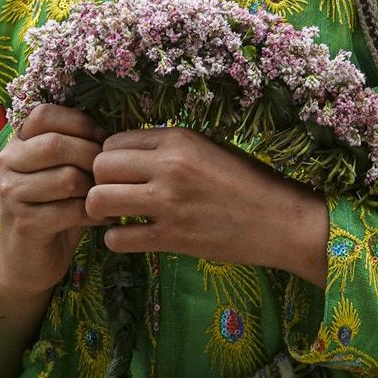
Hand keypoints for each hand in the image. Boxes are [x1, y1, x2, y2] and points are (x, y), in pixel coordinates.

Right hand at [0, 103, 102, 377]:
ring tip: (105, 196)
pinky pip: (71, 210)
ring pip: (67, 177)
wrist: (28, 258)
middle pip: (56, 144)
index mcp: (15, 143)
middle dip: (91, 155)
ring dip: (95, 188)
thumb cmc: (53, 206)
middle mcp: (6, 163)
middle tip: (108, 172)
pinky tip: (101, 218)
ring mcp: (11, 194)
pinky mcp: (25, 224)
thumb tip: (117, 125)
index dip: (79, 122)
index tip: (101, 138)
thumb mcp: (61, 168)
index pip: (44, 114)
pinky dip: (94, 214)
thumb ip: (76, 145)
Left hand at [87, 127, 329, 287]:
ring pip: (99, 200)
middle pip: (99, 167)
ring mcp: (168, 204)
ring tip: (115, 214)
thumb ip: (166, 148)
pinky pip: (117, 239)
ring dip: (100, 209)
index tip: (120, 170)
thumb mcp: (206, 148)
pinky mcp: (171, 238)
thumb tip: (124, 154)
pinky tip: (130, 235)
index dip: (111, 156)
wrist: (279, 220)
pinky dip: (116, 239)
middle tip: (113, 192)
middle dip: (98, 180)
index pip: (114, 141)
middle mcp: (168, 167)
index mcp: (177, 138)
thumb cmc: (245, 180)